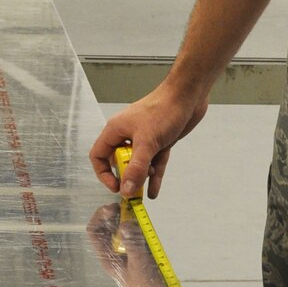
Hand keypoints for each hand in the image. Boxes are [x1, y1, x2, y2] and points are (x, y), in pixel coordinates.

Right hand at [88, 81, 207, 198]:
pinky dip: (154, 175)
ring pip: (138, 164)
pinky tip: (154, 191)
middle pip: (118, 162)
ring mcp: (145, 138)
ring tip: (146, 189)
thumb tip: (125, 190)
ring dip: (141, 178)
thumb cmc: (163, 110)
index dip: (104, 173)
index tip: (116, 186)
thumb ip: (136, 168)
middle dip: (125, 178)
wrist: (188, 95)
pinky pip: (154, 162)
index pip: (99, 155)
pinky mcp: (160, 141)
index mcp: (116, 130)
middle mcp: (128, 135)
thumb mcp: (147, 142)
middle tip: (133, 191)